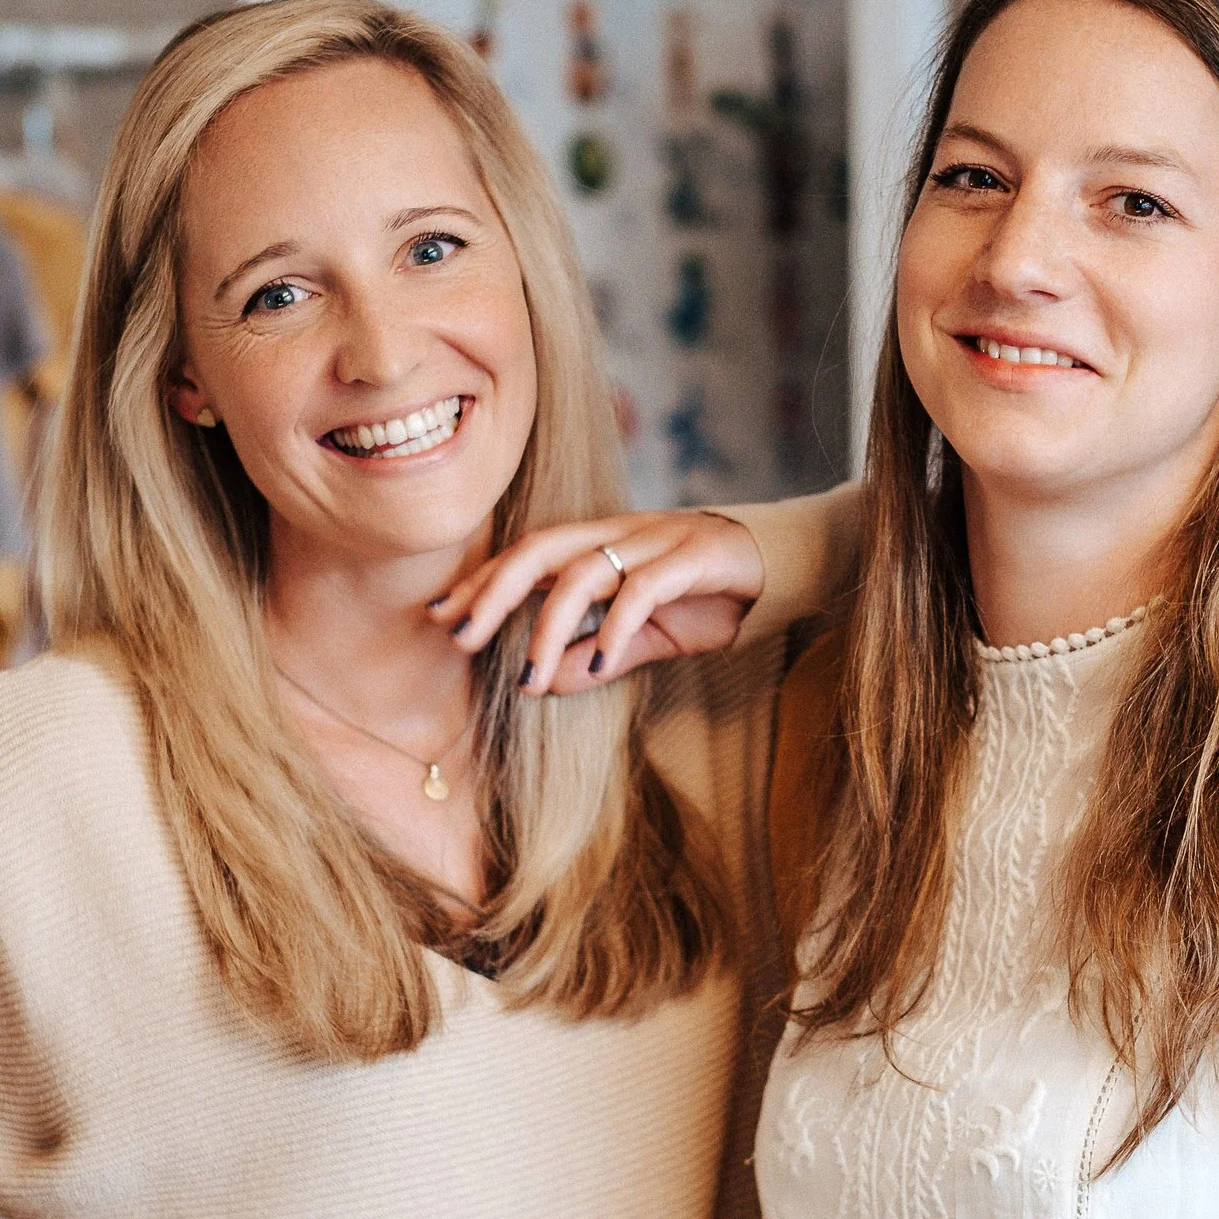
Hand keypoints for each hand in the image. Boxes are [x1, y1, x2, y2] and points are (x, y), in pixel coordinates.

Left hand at [428, 511, 764, 694]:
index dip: (482, 583)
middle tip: (458, 636)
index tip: (438, 616)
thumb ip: (597, 656)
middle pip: (541, 549)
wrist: (780, 570)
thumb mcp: (646, 636)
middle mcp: (621, 534)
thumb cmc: (706, 598)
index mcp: (601, 544)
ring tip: (528, 677)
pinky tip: (597, 665)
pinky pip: (645, 588)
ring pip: (585, 572)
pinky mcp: (696, 556)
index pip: (527, 555)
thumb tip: (542, 685)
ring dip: (548, 626)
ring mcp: (657, 540)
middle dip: (493, 590)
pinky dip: (616, 626)